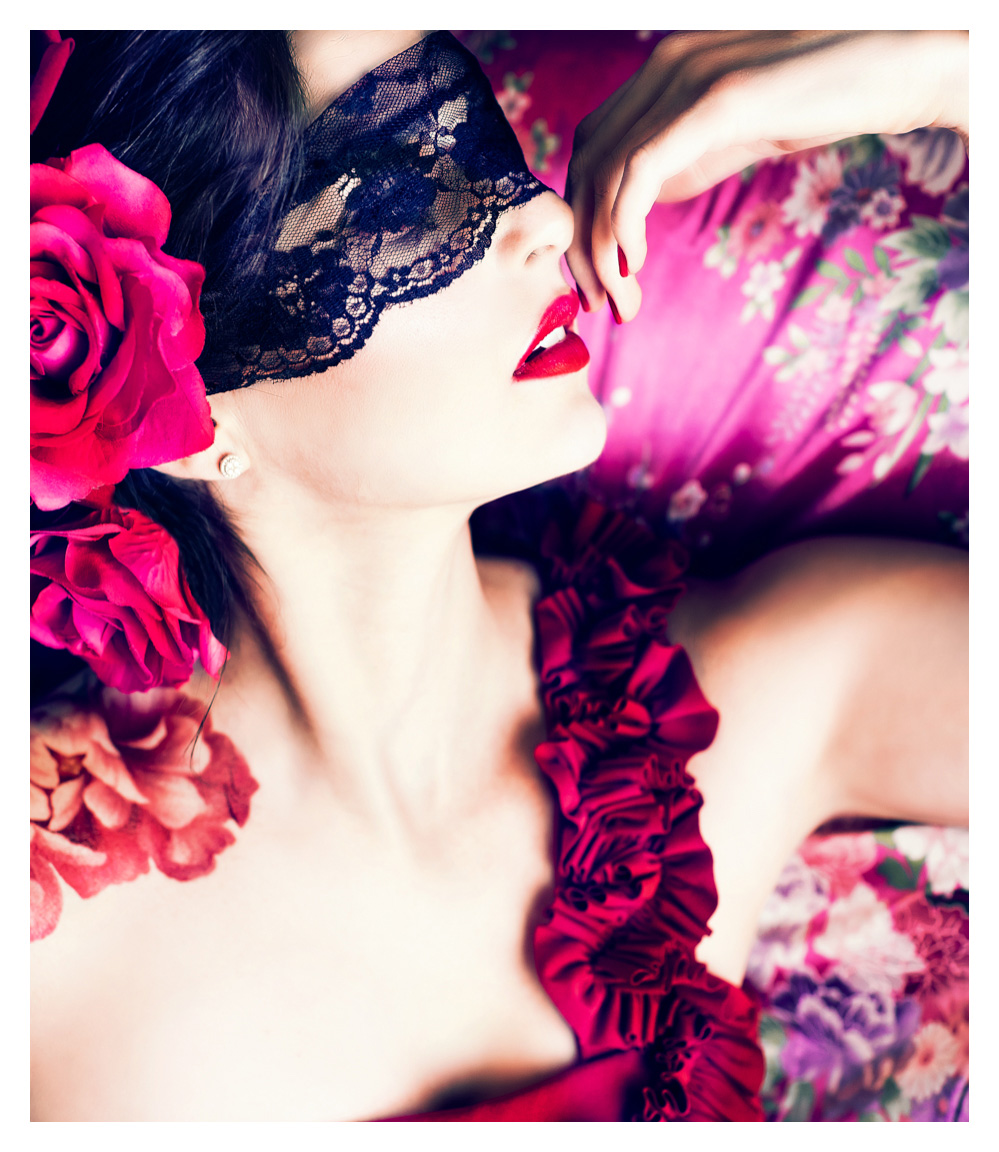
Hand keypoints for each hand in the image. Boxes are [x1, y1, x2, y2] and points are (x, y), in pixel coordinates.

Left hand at [565, 30, 968, 320]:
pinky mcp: (714, 101)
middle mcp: (662, 68)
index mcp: (660, 75)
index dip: (582, 218)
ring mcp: (685, 78)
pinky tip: (632, 266)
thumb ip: (679, 162)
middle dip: (581, 244)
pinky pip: (639, 171)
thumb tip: (633, 210)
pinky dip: (623, 225)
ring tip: (619, 301)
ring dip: (602, 250)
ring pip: (605, 175)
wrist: (891, 68)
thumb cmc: (815, 105)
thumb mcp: (728, 139)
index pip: (591, 152)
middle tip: (596, 302)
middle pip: (585, 166)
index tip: (597, 276)